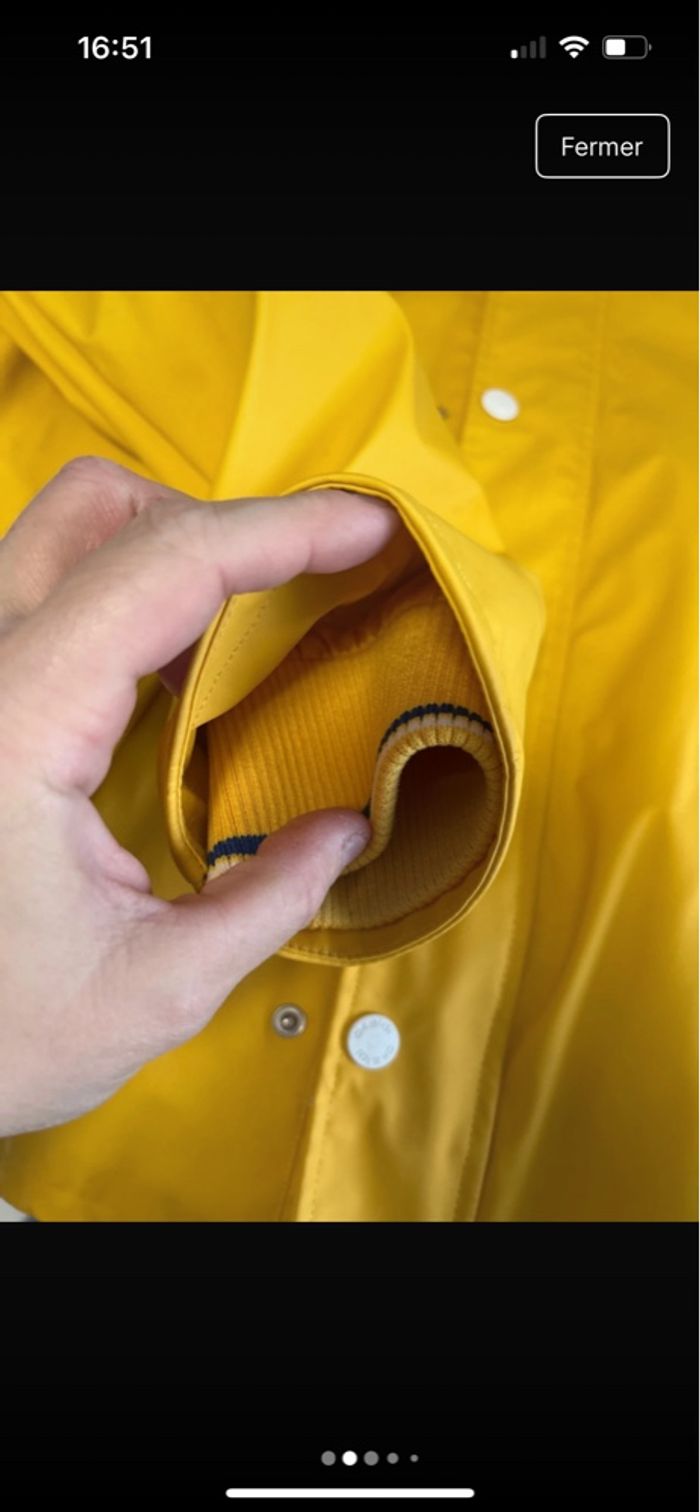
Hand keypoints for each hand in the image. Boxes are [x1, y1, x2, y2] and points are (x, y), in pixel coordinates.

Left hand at [0, 457, 399, 1134]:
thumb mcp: (150, 992)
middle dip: (218, 519)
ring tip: (250, 624)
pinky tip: (174, 674)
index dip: (281, 532)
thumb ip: (266, 902)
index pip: (164, 568)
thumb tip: (342, 836)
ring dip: (167, 555)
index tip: (366, 528)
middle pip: (97, 508)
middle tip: (306, 574)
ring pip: (64, 539)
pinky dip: (128, 606)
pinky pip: (50, 603)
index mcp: (17, 725)